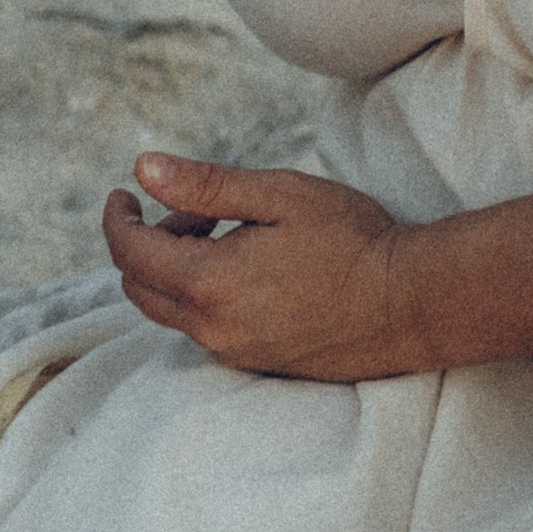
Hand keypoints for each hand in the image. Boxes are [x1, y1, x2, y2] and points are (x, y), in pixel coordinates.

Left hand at [103, 153, 410, 378]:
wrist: (415, 303)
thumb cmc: (352, 239)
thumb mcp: (277, 194)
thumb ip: (203, 184)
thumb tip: (141, 168)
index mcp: (209, 285)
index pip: (129, 253)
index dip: (117, 217)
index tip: (125, 193)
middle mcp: (213, 330)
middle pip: (139, 287)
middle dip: (148, 241)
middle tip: (197, 210)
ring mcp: (236, 353)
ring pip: (172, 310)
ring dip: (178, 268)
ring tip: (230, 233)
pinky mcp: (259, 363)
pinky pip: (206, 329)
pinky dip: (204, 294)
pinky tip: (250, 268)